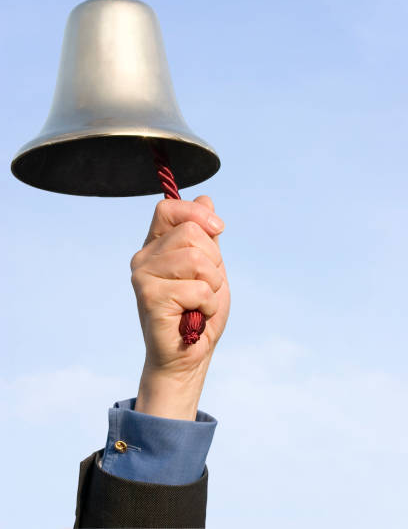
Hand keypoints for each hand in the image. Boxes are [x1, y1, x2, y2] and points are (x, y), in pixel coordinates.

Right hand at [130, 195, 229, 418]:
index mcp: (156, 247)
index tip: (218, 229)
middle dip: (213, 260)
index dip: (196, 213)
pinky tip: (194, 317)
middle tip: (206, 286)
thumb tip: (206, 198)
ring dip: (212, 285)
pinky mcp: (149, 298)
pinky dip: (208, 305)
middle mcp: (144, 258)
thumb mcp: (210, 268)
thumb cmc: (198, 313)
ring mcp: (143, 277)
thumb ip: (206, 237)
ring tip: (200, 302)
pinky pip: (198, 288)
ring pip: (196, 258)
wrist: (188, 357)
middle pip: (191, 232)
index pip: (168, 208)